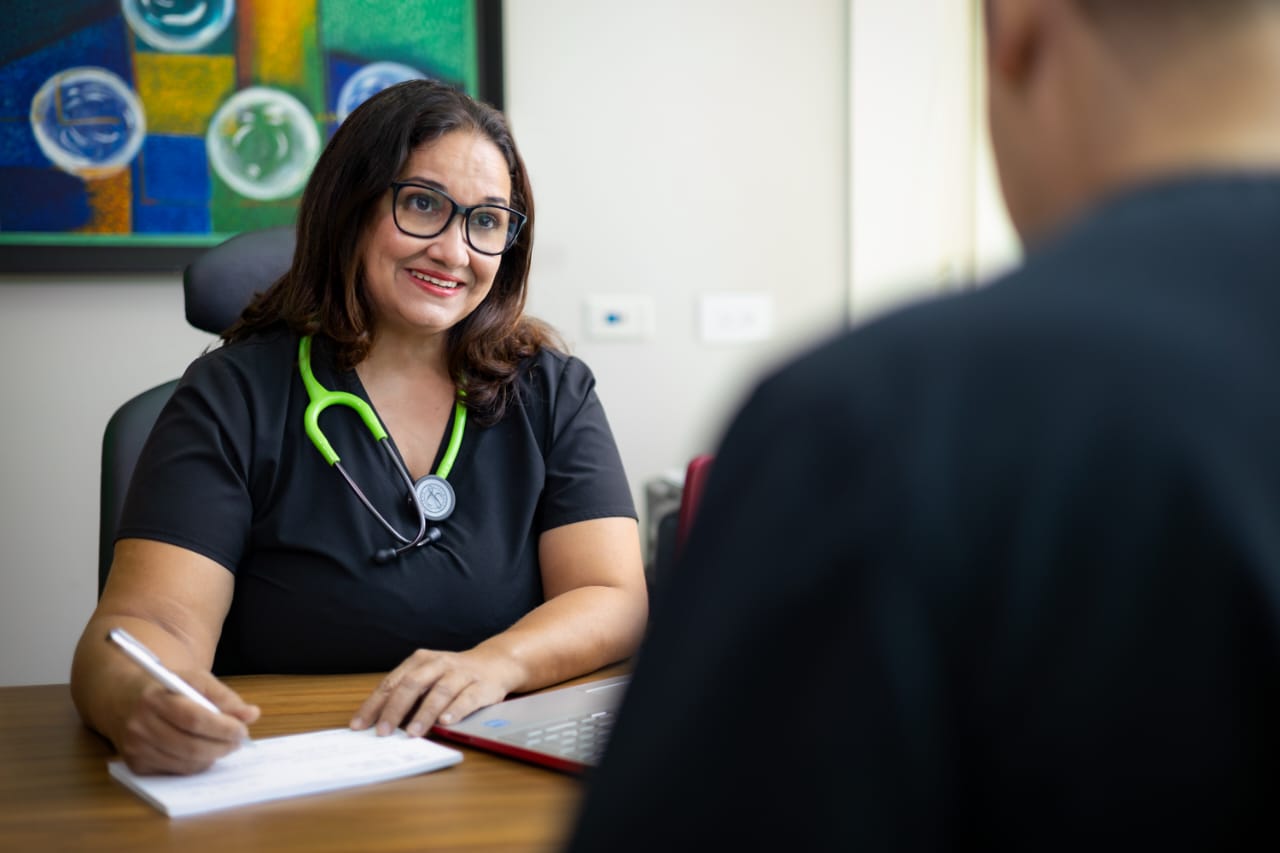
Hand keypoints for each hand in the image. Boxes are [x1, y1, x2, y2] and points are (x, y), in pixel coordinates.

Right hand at [114, 669, 259, 774]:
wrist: (124, 699)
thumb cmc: (167, 688)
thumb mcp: (195, 680)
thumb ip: (224, 697)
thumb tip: (251, 714)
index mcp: (154, 699)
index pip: (194, 719)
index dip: (222, 727)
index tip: (243, 729)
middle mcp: (140, 725)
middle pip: (190, 745)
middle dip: (222, 746)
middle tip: (239, 741)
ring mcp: (135, 748)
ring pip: (185, 762)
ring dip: (212, 756)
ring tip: (225, 745)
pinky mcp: (136, 764)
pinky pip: (175, 771)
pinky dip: (196, 764)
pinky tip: (203, 752)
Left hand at [350, 648, 521, 737]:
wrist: (496, 663)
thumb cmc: (454, 675)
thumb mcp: (427, 678)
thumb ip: (406, 695)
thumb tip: (378, 723)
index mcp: (420, 661)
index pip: (392, 683)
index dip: (374, 704)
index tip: (359, 725)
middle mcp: (439, 664)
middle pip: (412, 685)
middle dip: (395, 709)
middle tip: (382, 732)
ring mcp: (461, 674)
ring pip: (439, 692)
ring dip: (424, 713)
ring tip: (412, 733)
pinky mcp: (481, 686)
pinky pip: (467, 698)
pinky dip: (455, 710)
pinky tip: (445, 722)